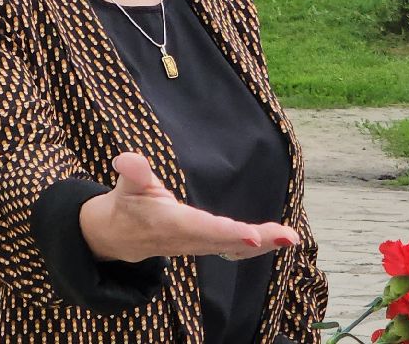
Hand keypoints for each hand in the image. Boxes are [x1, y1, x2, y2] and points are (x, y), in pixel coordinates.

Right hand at [78, 153, 298, 263]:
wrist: (118, 237)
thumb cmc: (126, 205)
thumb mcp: (126, 186)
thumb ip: (132, 173)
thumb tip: (126, 159)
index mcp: (171, 224)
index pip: (203, 228)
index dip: (227, 233)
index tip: (252, 235)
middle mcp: (188, 239)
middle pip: (227, 242)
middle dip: (258, 240)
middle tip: (288, 236)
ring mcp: (198, 245)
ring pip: (234, 248)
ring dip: (264, 243)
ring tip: (290, 237)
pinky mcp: (204, 244)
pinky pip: (233, 248)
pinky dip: (257, 245)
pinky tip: (278, 240)